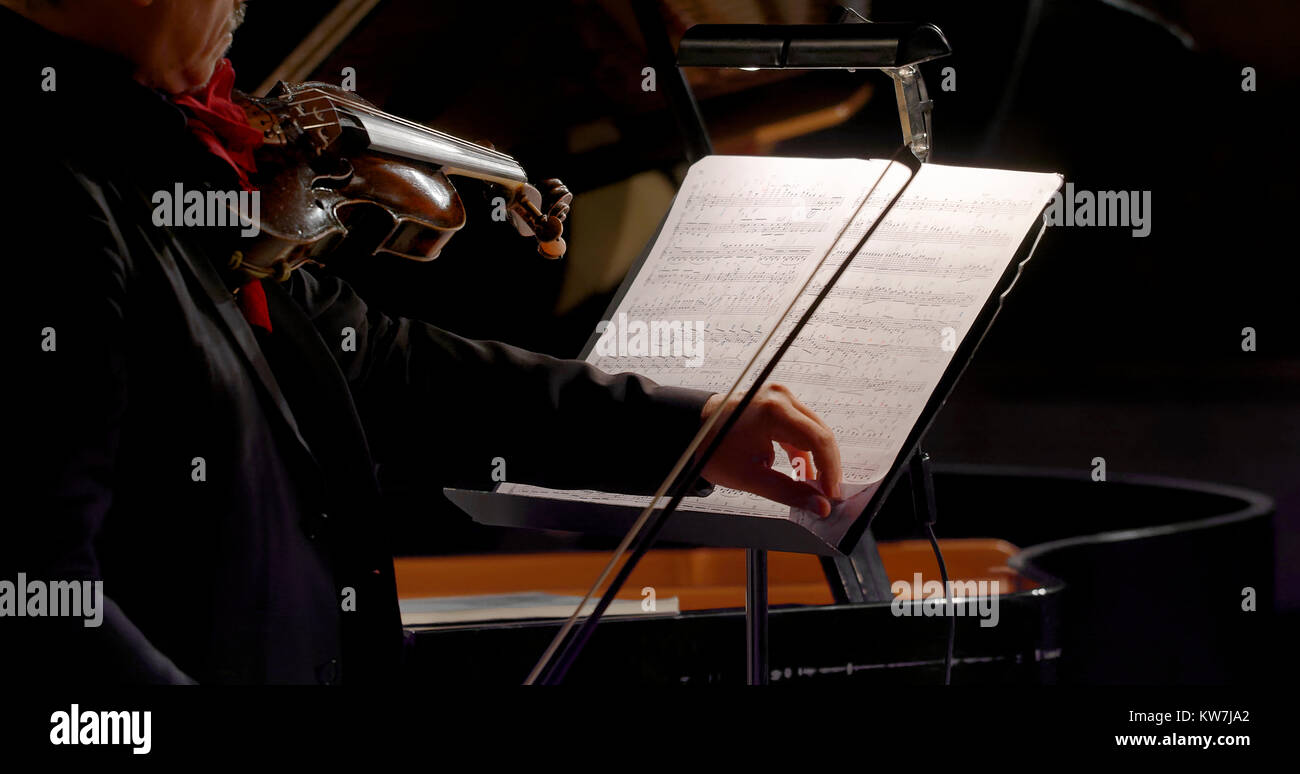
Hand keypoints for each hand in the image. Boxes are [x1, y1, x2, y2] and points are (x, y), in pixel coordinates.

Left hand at [696, 384, 842, 516]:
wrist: (690, 427)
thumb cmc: (712, 447)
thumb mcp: (749, 476)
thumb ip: (788, 492)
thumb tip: (818, 506)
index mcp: (774, 411)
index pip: (818, 440)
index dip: (830, 470)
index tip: (831, 494)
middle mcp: (781, 398)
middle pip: (820, 434)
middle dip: (827, 466)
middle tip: (827, 495)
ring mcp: (780, 398)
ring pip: (813, 432)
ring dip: (816, 460)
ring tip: (816, 488)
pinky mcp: (777, 404)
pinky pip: (800, 429)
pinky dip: (803, 451)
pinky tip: (803, 473)